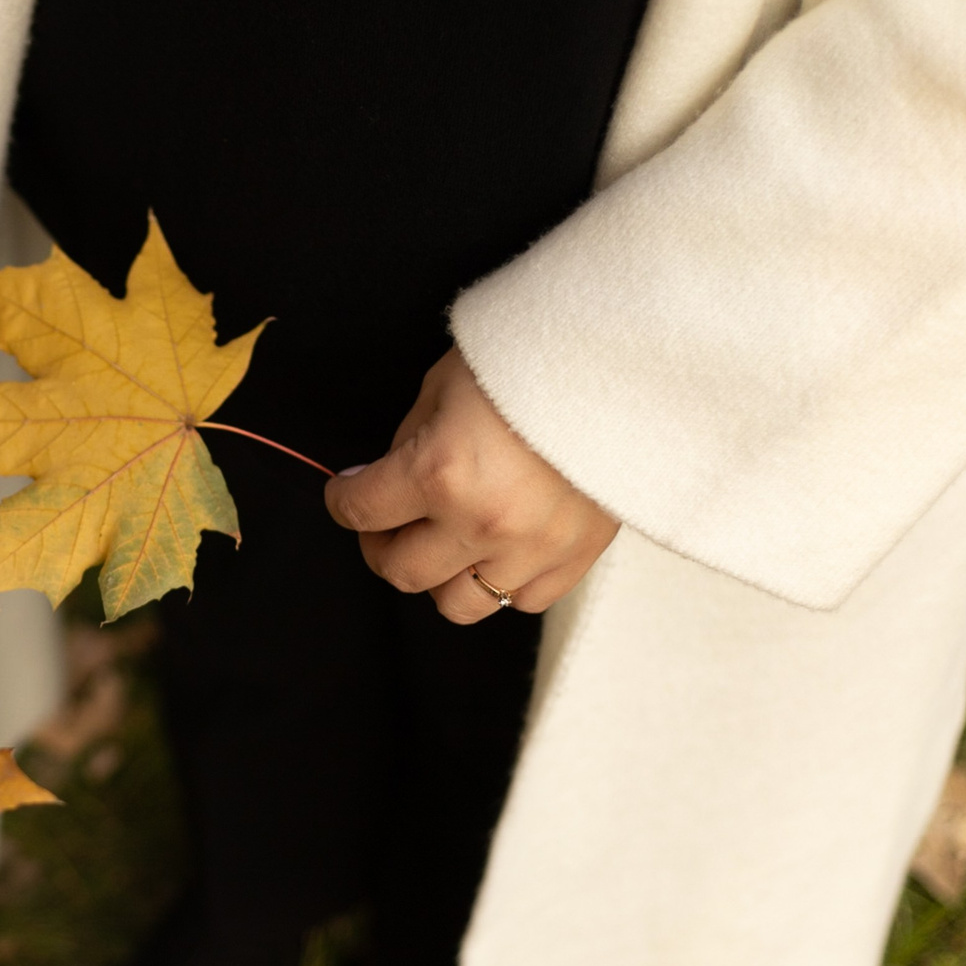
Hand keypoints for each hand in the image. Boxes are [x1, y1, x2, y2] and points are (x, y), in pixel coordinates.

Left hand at [324, 347, 618, 622]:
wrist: (623, 361)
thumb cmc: (530, 361)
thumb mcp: (445, 386)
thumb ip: (409, 441)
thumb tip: (383, 479)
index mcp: (438, 472)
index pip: (361, 512)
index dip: (343, 501)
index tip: (347, 493)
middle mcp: (480, 522)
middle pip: (402, 573)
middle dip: (381, 546)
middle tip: (388, 524)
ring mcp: (531, 548)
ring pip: (459, 604)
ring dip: (440, 575)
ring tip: (444, 542)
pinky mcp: (576, 557)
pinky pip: (521, 600)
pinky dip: (502, 580)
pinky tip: (499, 546)